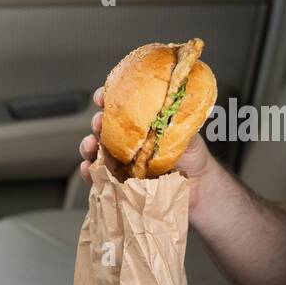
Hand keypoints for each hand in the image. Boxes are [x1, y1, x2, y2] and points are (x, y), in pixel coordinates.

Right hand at [78, 86, 214, 212]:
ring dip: (87, 145)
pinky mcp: (118, 182)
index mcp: (140, 122)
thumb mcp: (185, 131)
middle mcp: (127, 139)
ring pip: (95, 150)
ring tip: (90, 145)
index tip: (102, 97)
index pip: (119, 105)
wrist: (198, 187)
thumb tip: (171, 100)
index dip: (107, 97)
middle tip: (100, 123)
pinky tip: (89, 169)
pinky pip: (98, 177)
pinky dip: (90, 172)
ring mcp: (120, 160)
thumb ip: (175, 118)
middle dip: (97, 122)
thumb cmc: (191, 156)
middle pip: (103, 126)